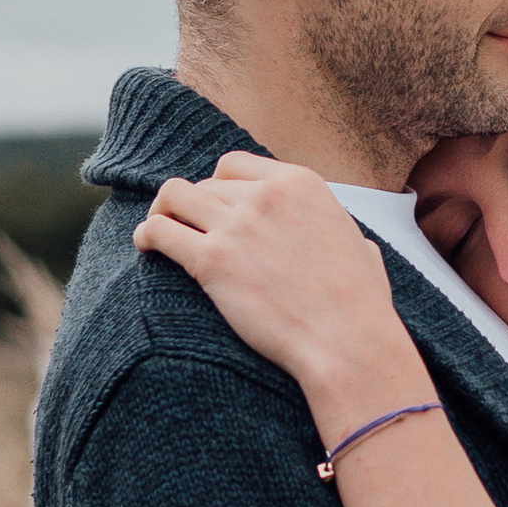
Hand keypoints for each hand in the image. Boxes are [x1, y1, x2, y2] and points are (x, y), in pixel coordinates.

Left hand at [133, 155, 416, 428]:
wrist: (348, 342)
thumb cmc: (361, 306)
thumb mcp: (362, 247)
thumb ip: (342, 233)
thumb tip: (353, 243)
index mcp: (300, 183)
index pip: (234, 165)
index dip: (218, 186)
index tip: (215, 208)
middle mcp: (265, 194)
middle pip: (204, 184)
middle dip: (194, 207)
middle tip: (188, 233)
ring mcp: (237, 224)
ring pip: (173, 196)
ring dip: (162, 212)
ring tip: (157, 232)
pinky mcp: (212, 259)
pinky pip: (160, 231)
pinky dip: (147, 235)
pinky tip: (146, 247)